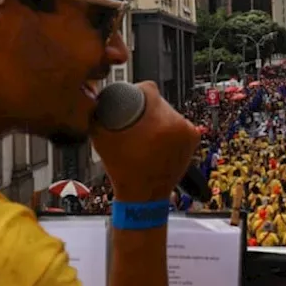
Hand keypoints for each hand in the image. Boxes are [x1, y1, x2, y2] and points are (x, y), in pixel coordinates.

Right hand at [91, 82, 200, 202]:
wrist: (144, 196)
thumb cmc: (124, 170)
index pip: (149, 89)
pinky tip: (157, 134)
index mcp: (161, 122)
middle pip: (160, 101)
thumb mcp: (102, 138)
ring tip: (144, 130)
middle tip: (134, 119)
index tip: (129, 100)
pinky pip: (178, 123)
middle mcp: (179, 126)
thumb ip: (96, 114)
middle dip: (146, 107)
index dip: (136, 92)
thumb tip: (93, 97)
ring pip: (169, 111)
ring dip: (157, 116)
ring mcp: (189, 133)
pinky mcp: (193, 140)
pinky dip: (168, 127)